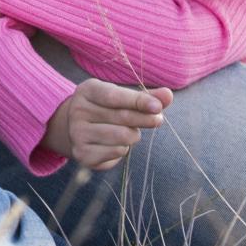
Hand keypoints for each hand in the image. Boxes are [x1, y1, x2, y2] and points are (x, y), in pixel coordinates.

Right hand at [42, 79, 173, 170]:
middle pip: (122, 117)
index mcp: (87, 91)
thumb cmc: (106, 109)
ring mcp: (77, 133)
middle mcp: (78, 111)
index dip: (138, 101)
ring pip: (122, 137)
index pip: (115, 96)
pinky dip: (123, 149)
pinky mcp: (82, 154)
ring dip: (133, 135)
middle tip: (158, 120)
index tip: (158, 107)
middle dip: (145, 119)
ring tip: (129, 132)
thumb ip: (146, 97)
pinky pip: (116, 152)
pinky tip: (117, 144)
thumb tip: (168, 95)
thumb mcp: (122, 97)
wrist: (78, 129)